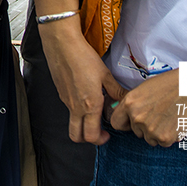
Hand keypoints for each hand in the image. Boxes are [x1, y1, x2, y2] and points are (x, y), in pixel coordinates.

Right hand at [38, 17, 124, 144]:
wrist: (62, 45)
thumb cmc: (83, 58)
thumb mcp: (105, 75)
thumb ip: (116, 91)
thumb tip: (125, 100)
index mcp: (90, 105)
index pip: (92, 135)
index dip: (101, 140)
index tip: (108, 134)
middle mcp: (76, 107)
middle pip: (76, 137)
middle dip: (88, 139)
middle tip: (99, 131)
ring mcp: (66, 101)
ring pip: (71, 124)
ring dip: (81, 126)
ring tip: (93, 115)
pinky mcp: (61, 93)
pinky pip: (68, 109)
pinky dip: (77, 111)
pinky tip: (85, 97)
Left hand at [109, 63, 186, 146]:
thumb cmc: (170, 84)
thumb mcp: (145, 88)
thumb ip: (133, 104)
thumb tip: (125, 115)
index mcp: (130, 103)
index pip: (116, 122)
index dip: (125, 122)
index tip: (131, 122)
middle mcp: (137, 117)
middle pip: (135, 132)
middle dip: (144, 126)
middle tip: (159, 114)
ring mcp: (151, 129)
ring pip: (149, 139)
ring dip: (157, 132)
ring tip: (168, 116)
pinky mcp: (165, 138)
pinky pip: (163, 142)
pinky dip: (169, 136)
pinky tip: (176, 122)